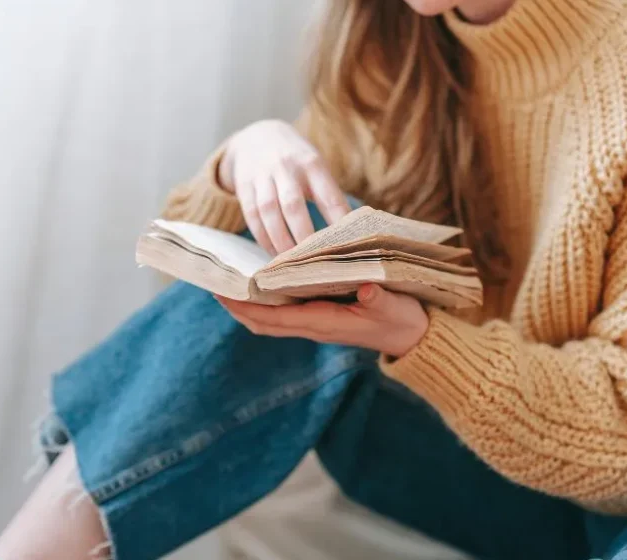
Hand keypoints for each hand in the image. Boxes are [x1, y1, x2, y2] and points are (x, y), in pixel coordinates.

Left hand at [217, 284, 428, 356]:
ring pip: (271, 320)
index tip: (224, 292)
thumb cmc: (402, 318)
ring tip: (229, 284)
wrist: (413, 337)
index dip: (248, 307)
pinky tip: (260, 286)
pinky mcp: (321, 319)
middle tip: (214, 285)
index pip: (276, 318)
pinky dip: (266, 304)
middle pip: (264, 322)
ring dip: (248, 307)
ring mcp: (316, 324)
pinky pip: (284, 315)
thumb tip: (365, 287)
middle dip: (238, 307)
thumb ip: (379, 298)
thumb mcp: (394, 306)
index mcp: (325, 322)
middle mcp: (314, 326)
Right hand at [219, 119, 350, 254]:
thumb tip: (350, 232)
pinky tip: (273, 253)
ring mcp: (262, 176)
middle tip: (314, 261)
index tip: (346, 245)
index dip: (337, 221)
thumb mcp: (316, 166)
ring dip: (280, 240)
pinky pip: (252, 216)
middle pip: (293, 205)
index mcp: (312, 164)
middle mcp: (286, 168)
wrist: (257, 136)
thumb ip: (329, 194)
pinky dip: (263, 237)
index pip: (328, 195)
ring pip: (269, 212)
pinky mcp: (244, 186)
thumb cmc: (297, 161)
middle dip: (303, 235)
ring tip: (291, 263)